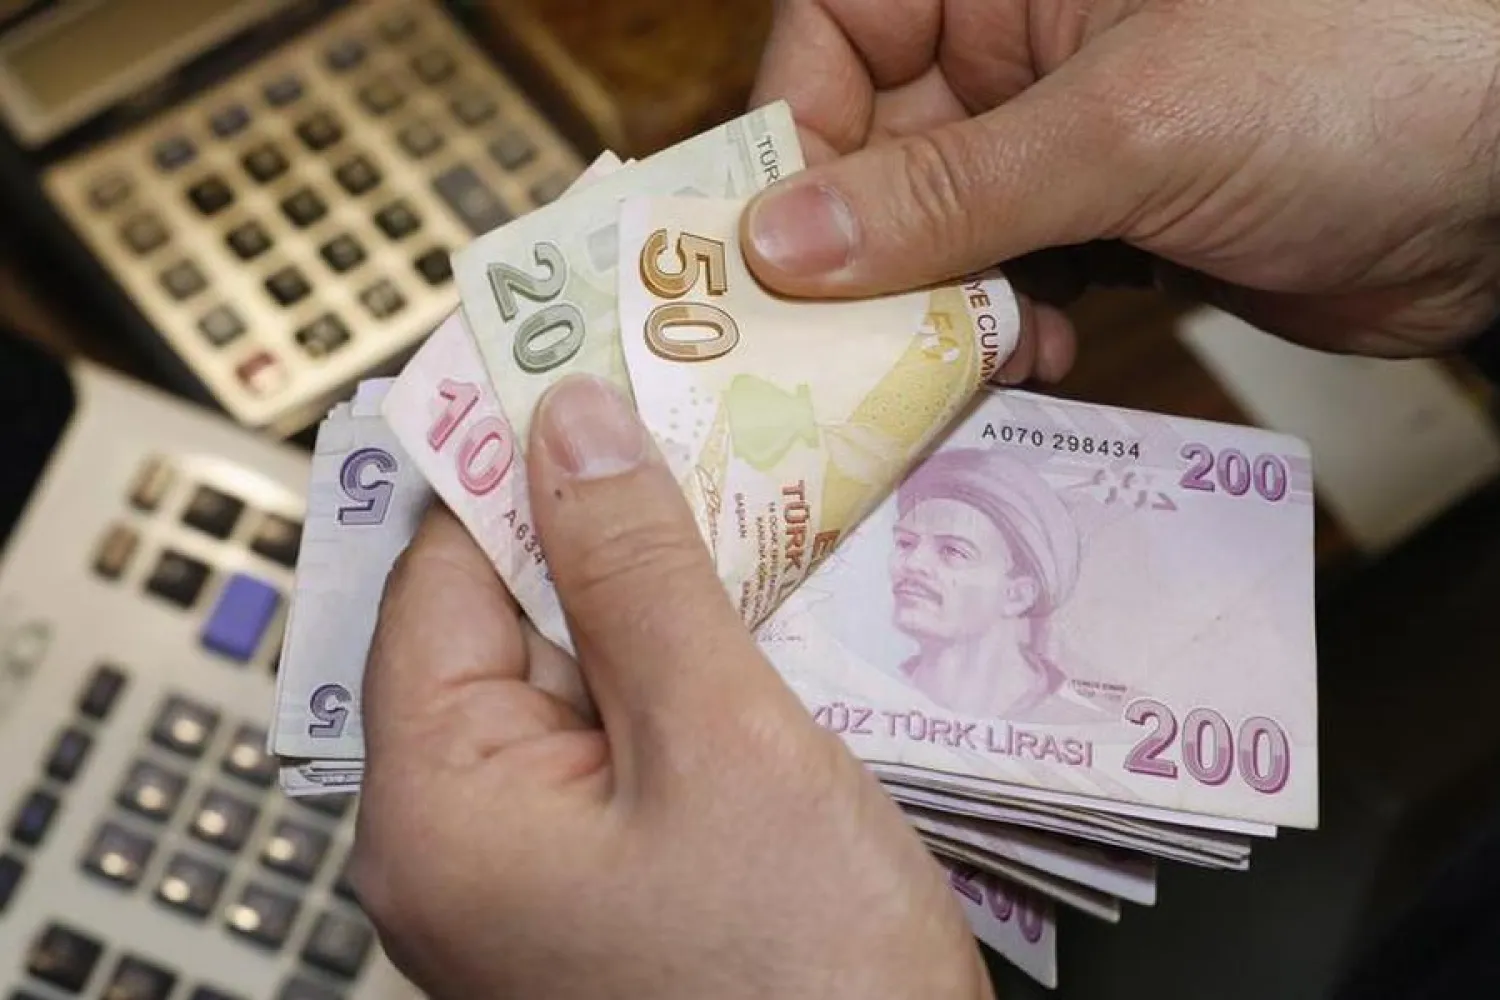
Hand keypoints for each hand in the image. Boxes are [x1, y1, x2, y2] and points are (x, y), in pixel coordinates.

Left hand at [350, 374, 990, 999]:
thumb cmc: (803, 985)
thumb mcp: (722, 743)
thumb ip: (635, 573)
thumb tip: (569, 426)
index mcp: (437, 808)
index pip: (440, 573)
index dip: (512, 457)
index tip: (581, 361)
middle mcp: (458, 840)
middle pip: (505, 618)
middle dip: (601, 519)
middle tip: (691, 415)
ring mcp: (532, 864)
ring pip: (575, 669)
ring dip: (654, 589)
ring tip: (743, 499)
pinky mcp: (602, 875)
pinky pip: (619, 731)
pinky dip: (679, 662)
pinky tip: (752, 611)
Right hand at [740, 0, 1499, 370]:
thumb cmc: (1357, 73)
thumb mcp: (1129, 128)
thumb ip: (948, 191)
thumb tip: (780, 242)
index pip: (836, 33)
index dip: (789, 136)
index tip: (768, 250)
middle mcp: (1021, 49)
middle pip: (871, 153)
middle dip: (858, 256)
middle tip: (840, 352)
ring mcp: (1062, 143)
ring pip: (932, 236)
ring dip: (929, 313)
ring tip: (948, 367)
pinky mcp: (1108, 225)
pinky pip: (1006, 285)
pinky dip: (1001, 336)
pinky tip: (1030, 364)